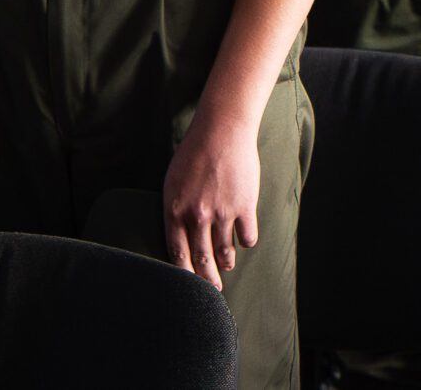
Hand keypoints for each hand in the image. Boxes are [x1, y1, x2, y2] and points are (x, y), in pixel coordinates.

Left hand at [163, 109, 259, 290]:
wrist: (222, 130)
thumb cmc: (195, 152)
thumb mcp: (173, 181)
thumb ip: (175, 209)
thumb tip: (179, 235)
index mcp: (175, 210)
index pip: (177, 254)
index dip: (183, 275)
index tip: (188, 286)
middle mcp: (197, 216)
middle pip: (201, 259)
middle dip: (207, 279)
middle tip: (212, 290)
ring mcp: (222, 213)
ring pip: (225, 252)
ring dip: (227, 262)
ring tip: (228, 264)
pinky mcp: (245, 207)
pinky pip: (247, 238)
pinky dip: (246, 242)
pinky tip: (244, 240)